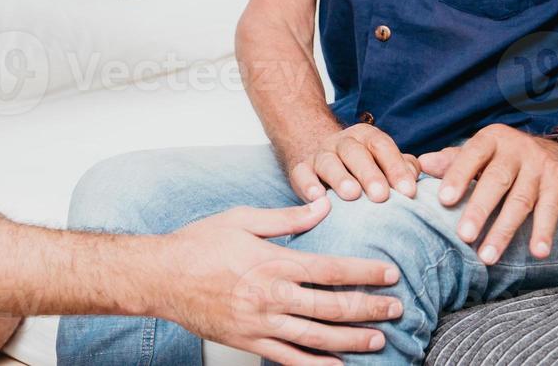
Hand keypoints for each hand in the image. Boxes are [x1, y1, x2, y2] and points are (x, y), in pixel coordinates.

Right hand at [160, 198, 401, 365]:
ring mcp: (261, 324)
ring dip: (352, 340)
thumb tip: (323, 206)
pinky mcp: (249, 342)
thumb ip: (287, 217)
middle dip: (370, 308)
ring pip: (318, 338)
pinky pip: (289, 360)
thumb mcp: (243, 218)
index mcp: (273, 262)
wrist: (161, 277)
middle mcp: (272, 296)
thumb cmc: (199, 244)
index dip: (365, 273)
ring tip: (379, 339)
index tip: (390, 274)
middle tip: (396, 308)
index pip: (331, 269)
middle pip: (333, 307)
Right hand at [289, 123, 420, 203]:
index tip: (408, 191)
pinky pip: (302, 173)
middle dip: (369, 174)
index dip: (396, 167)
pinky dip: (308, 185)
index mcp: (367, 137)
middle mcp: (343, 142)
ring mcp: (320, 154)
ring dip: (340, 177)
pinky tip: (317, 198)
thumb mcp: (383, 160)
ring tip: (351, 194)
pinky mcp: (300, 168)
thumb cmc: (362, 165)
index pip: (383, 147)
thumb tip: (413, 178)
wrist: (318, 152)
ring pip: (329, 162)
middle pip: (356, 153)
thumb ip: (402, 167)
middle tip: (381, 196)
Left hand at [418, 124, 557, 264]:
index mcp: (491, 139)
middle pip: (496, 181)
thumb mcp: (481, 153)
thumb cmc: (507, 157)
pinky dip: (544, 232)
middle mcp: (516, 150)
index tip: (444, 200)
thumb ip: (453, 160)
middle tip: (463, 236)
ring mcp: (539, 166)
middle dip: (479, 210)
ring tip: (488, 257)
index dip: (458, 176)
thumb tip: (421, 164)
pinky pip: (551, 210)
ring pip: (520, 201)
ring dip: (504, 231)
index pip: (471, 156)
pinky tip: (538, 252)